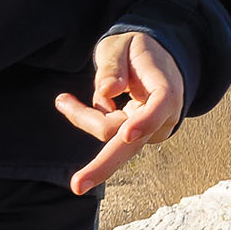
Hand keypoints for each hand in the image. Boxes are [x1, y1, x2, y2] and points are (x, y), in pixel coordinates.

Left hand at [55, 31, 184, 195]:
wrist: (155, 59)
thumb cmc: (138, 48)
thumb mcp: (123, 44)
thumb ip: (114, 65)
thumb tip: (106, 92)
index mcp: (167, 88)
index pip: (161, 105)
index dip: (146, 120)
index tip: (127, 133)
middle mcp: (162, 116)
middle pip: (133, 143)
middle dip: (104, 165)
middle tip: (77, 185)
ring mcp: (148, 129)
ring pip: (110, 135)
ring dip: (84, 120)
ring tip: (63, 100)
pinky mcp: (132, 135)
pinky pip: (106, 132)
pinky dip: (87, 120)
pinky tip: (72, 103)